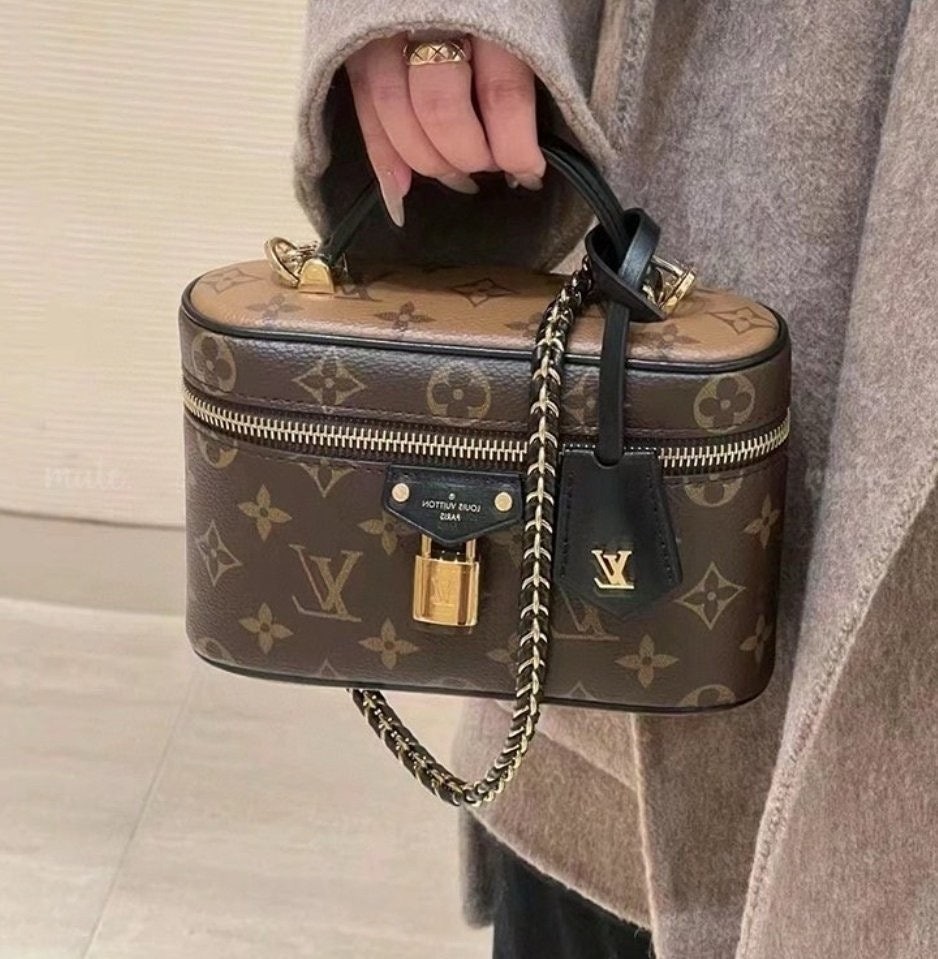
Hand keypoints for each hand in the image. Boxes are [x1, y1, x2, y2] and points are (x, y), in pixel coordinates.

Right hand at [345, 33, 544, 225]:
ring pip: (396, 112)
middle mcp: (430, 13)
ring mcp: (385, 27)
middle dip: (467, 156)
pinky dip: (381, 154)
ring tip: (456, 177)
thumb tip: (525, 153)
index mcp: (487, 5)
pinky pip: (363, 106)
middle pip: (442, 107)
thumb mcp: (529, 15)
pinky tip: (398, 190)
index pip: (502, 91)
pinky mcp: (357, 41)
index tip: (529, 172)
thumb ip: (523, 68)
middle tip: (486, 171)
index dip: (515, 145)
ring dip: (428, 162)